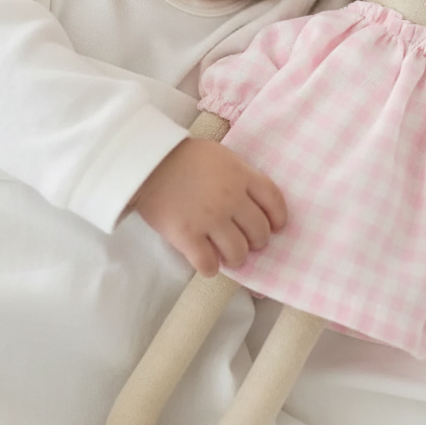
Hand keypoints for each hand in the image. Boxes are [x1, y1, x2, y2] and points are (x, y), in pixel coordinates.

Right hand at [131, 139, 286, 275]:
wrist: (146, 162)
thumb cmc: (183, 157)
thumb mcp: (221, 156)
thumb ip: (240, 176)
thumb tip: (253, 202)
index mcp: (241, 175)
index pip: (274, 201)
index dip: (278, 218)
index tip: (275, 226)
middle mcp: (230, 198)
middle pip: (259, 231)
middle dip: (257, 242)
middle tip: (247, 243)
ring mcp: (210, 218)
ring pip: (238, 252)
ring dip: (236, 258)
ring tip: (228, 256)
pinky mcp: (187, 235)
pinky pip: (208, 264)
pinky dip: (210, 268)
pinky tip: (206, 262)